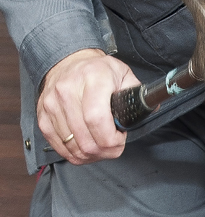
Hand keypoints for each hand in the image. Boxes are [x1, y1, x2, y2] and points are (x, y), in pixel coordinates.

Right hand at [37, 48, 132, 163]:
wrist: (68, 62)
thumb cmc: (100, 72)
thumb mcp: (125, 75)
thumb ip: (138, 94)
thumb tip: (150, 108)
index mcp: (93, 79)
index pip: (97, 119)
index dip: (111, 139)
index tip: (120, 140)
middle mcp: (67, 90)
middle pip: (86, 139)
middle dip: (106, 151)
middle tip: (114, 147)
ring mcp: (51, 104)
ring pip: (73, 146)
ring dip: (92, 155)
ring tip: (102, 146)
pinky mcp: (42, 116)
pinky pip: (59, 147)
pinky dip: (76, 154)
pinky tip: (87, 148)